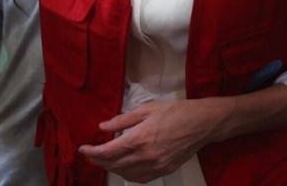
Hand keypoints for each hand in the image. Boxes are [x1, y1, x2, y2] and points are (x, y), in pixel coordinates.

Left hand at [78, 98, 233, 182]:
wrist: (203, 123)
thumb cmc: (176, 112)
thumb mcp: (146, 109)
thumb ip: (123, 119)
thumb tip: (103, 126)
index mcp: (140, 138)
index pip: (109, 151)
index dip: (93, 152)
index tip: (83, 148)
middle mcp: (147, 155)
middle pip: (114, 164)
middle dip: (98, 160)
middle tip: (90, 153)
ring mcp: (157, 165)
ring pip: (126, 173)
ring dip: (112, 168)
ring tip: (103, 159)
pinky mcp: (165, 170)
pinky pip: (141, 178)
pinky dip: (128, 174)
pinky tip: (123, 167)